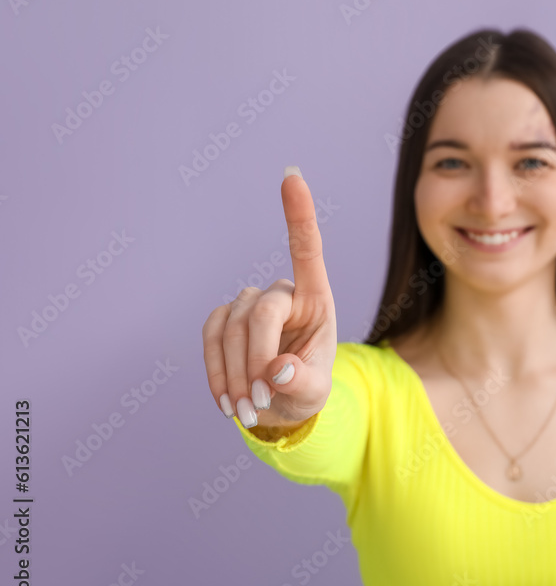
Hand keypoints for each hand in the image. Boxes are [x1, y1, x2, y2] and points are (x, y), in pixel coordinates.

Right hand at [201, 167, 336, 428]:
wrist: (279, 406)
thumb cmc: (306, 390)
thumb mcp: (315, 393)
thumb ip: (301, 381)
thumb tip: (277, 371)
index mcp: (316, 300)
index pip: (306, 251)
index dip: (298, 214)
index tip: (291, 176)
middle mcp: (283, 294)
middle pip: (260, 313)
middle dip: (256, 359)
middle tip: (262, 400)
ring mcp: (249, 304)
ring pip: (231, 328)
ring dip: (235, 374)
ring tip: (249, 409)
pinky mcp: (223, 319)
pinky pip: (210, 337)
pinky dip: (215, 372)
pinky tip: (227, 402)